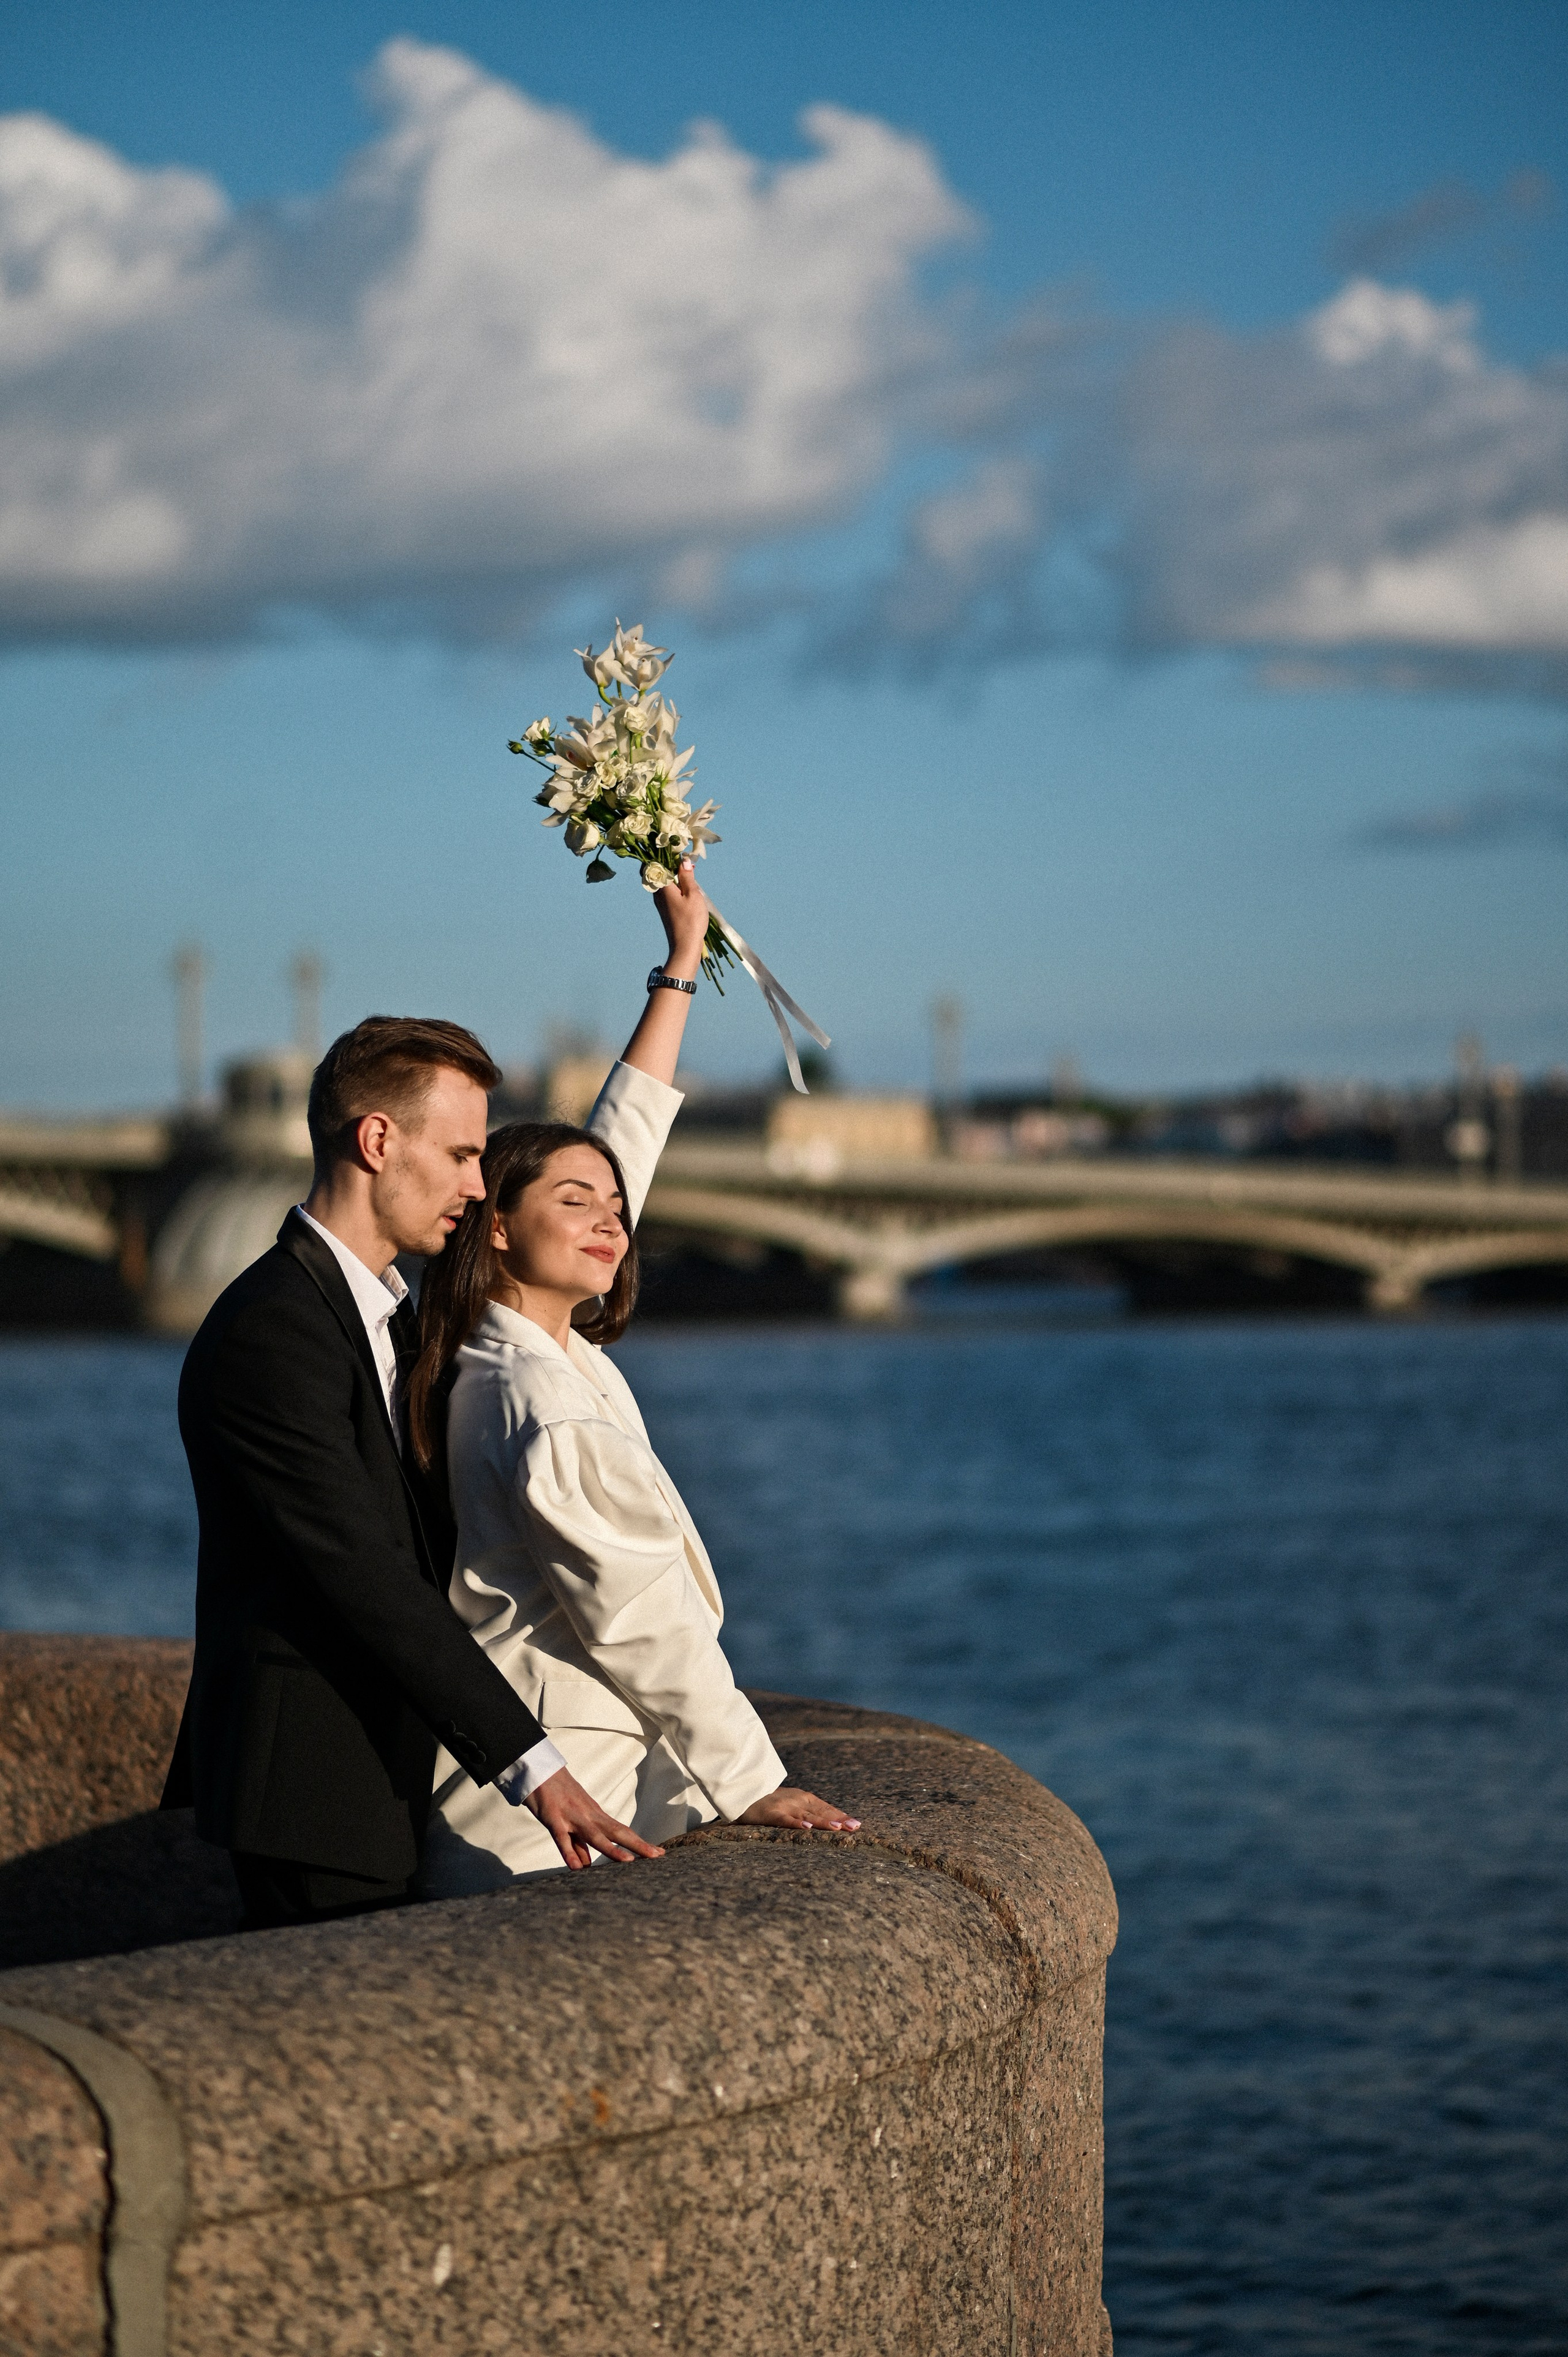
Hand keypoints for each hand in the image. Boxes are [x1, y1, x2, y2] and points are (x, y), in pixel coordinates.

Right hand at [526, 1764, 665, 1869]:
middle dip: (637, 1845)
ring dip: (611, 1849)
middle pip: (616, 1832)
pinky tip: (578, 1868)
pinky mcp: (554, 1818)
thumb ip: (578, 1844)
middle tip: (657, 1856)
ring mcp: (572, 1816)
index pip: (621, 1831)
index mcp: (595, 1815)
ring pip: (594, 1835)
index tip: (658, 1852)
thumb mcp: (571, 1820)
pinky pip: (562, 1838)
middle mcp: (588, 1815)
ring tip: (629, 1862)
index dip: (639, 1842)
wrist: (540, 1770)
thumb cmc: (557, 1795)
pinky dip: (570, 1853)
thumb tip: (586, 1865)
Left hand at [653, 858, 710, 980]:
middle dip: (666, 863)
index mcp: (661, 887)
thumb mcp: (693, 895)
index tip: (672, 849)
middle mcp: (656, 893)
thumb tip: (683, 860)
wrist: (685, 947)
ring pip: (661, 882)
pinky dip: (673, 885)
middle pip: (655, 872)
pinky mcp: (665, 910)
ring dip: (672, 875)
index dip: (659, 854)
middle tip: (683, 859)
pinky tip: (685, 887)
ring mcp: (660, 903)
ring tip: (687, 871)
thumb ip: (687, 876)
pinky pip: (666, 892)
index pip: (651, 864)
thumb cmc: (690, 920)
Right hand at [736, 1785, 860, 1831]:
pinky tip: (807, 1828)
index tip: (857, 1824)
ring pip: (808, 1816)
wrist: (743, 1792)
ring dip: (824, 1822)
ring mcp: (785, 1806)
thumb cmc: (768, 1801)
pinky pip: (786, 1820)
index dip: (841, 1815)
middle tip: (855, 1827)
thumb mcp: (790, 1803)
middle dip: (839, 1820)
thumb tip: (829, 1822)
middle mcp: (797, 1800)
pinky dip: (797, 1823)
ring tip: (839, 1828)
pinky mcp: (771, 1813)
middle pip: (821, 1812)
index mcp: (803, 1798)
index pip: (826, 1808)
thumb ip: (807, 1811)